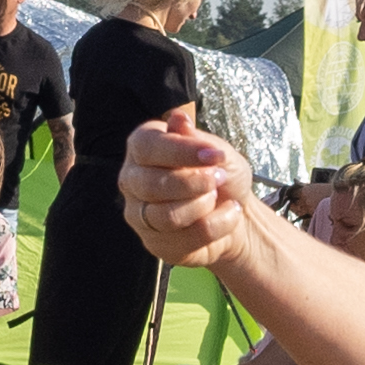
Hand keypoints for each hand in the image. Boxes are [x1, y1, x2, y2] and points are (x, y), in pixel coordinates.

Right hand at [122, 109, 258, 272]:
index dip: (182, 152)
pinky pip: (187, 239)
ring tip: (219, 197)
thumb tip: (177, 120)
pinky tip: (227, 215)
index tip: (215, 155)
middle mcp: (132, 180)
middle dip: (196, 183)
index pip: (148, 147)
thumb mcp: (217, 150)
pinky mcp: (156, 244)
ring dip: (204, 206)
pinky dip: (217, 226)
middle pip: (154, 186)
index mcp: (141, 147)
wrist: (233, 211)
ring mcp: (139, 215)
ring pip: (169, 216)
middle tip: (219, 178)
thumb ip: (197, 139)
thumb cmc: (220, 174)